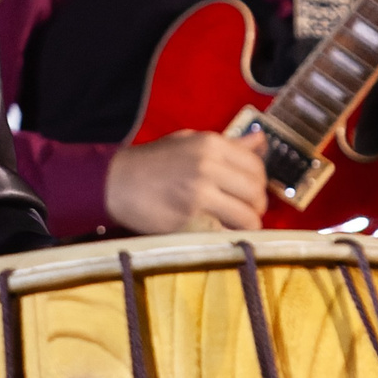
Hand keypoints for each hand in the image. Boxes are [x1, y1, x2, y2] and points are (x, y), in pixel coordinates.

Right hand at [104, 130, 268, 232]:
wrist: (115, 182)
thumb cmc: (153, 162)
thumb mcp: (189, 142)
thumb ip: (228, 144)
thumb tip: (262, 141)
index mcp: (210, 144)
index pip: (256, 166)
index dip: (259, 182)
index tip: (250, 192)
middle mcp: (208, 166)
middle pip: (255, 193)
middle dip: (256, 207)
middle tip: (246, 212)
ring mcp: (199, 194)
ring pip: (247, 217)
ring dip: (246, 225)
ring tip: (234, 225)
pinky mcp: (189, 220)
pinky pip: (225, 232)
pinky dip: (228, 236)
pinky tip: (220, 233)